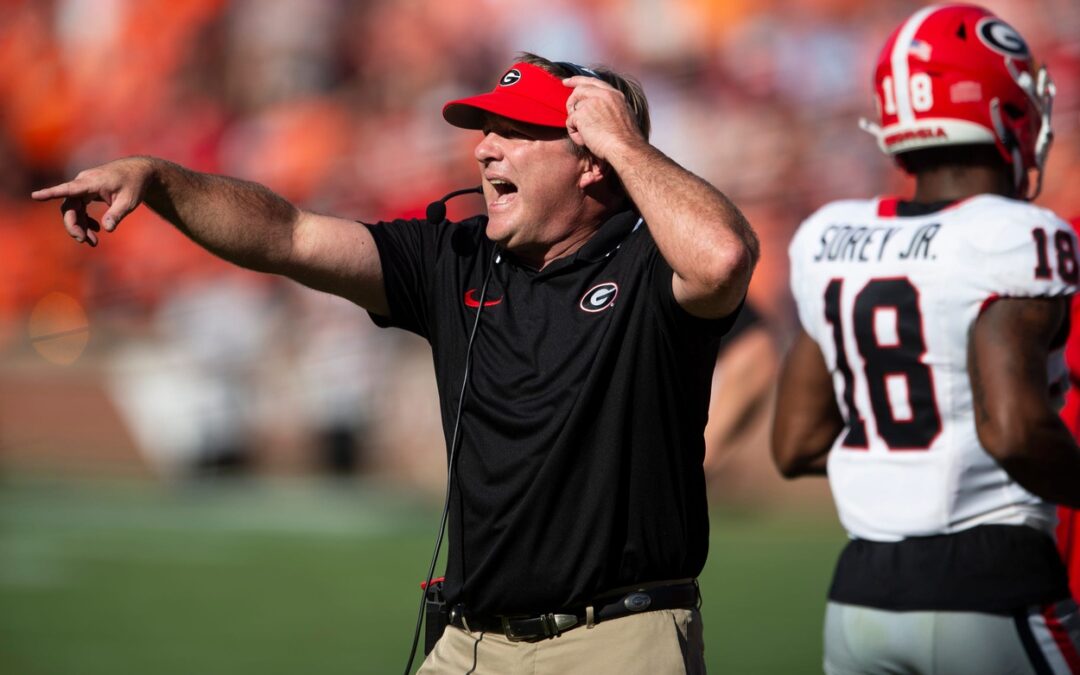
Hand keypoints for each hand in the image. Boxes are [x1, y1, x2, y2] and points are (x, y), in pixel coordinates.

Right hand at [31, 157, 154, 246]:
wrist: (139, 171)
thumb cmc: (134, 184)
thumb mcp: (129, 201)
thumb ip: (117, 214)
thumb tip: (107, 229)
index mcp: (92, 182)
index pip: (68, 188)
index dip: (51, 193)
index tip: (35, 196)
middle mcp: (83, 182)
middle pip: (69, 206)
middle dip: (74, 225)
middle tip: (84, 241)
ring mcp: (83, 187)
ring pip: (73, 209)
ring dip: (80, 226)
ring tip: (93, 242)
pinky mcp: (86, 192)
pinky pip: (79, 208)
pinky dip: (85, 220)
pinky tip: (95, 230)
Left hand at [563, 75, 644, 161]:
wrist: (626, 148)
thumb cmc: (626, 140)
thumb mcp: (624, 116)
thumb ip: (611, 108)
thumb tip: (599, 111)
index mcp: (614, 95)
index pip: (593, 82)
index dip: (578, 80)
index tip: (567, 81)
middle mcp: (603, 95)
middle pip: (579, 90)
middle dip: (571, 100)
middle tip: (569, 111)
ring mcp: (592, 102)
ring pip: (574, 109)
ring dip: (577, 124)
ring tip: (588, 136)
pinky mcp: (582, 114)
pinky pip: (570, 122)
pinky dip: (574, 134)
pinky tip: (585, 140)